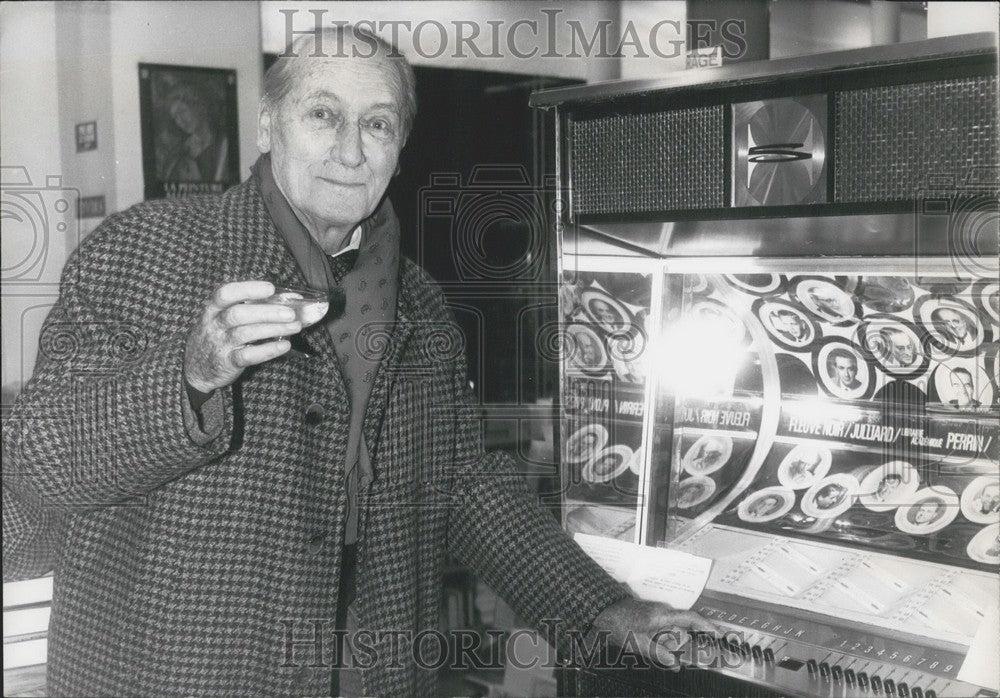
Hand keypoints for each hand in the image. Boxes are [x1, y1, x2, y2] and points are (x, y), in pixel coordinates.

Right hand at [184, 281, 301, 392]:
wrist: (195, 368)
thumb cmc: (218, 336)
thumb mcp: (221, 318)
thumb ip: (248, 306)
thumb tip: (288, 299)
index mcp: (213, 309)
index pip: (225, 293)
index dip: (248, 289)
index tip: (270, 288)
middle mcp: (214, 324)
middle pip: (237, 314)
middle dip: (266, 312)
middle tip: (290, 313)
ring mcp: (219, 344)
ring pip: (245, 334)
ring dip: (273, 329)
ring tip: (295, 326)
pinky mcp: (227, 363)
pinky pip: (248, 356)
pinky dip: (268, 350)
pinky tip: (284, 345)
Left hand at [589, 597, 719, 667]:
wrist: (602, 610)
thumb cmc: (618, 624)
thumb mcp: (638, 642)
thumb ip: (659, 652)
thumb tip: (677, 664)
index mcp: (662, 615)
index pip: (691, 618)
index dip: (708, 626)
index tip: (722, 634)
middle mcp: (663, 611)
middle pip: (687, 624)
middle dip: (699, 637)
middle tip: (713, 650)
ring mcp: (657, 612)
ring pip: (676, 628)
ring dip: (682, 641)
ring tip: (686, 652)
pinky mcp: (652, 616)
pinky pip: (668, 627)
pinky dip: (672, 639)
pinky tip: (667, 649)